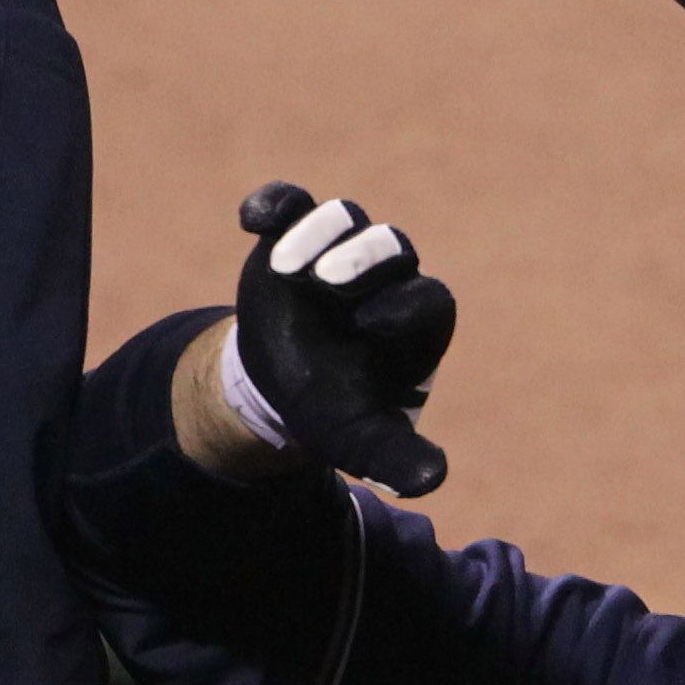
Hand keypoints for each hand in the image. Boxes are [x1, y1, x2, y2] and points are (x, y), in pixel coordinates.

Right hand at [225, 187, 457, 496]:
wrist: (283, 388)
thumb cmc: (336, 410)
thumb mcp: (362, 440)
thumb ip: (397, 459)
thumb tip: (431, 480)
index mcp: (415, 320)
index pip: (428, 299)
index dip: (405, 305)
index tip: (372, 324)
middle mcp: (386, 278)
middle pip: (391, 248)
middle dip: (364, 259)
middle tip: (330, 282)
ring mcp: (340, 252)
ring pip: (344, 219)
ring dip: (318, 233)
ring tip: (284, 267)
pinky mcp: (294, 237)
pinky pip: (292, 204)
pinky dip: (274, 204)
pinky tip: (253, 220)